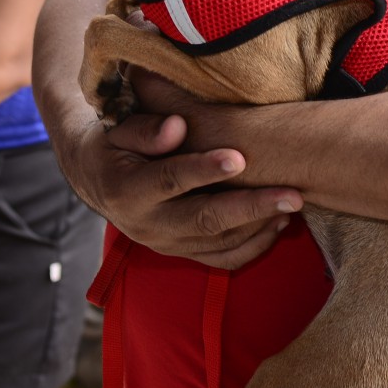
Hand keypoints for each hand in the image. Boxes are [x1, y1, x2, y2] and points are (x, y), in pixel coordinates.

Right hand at [59, 70, 303, 269]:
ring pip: (219, 244)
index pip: (170, 180)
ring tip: (293, 204)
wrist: (95, 178)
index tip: (240, 157)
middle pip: (204, 220)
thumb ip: (146, 129)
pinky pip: (222, 260)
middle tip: (292, 194)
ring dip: (260, 226)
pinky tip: (278, 224)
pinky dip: (254, 246)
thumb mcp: (117, 129)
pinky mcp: (181, 252)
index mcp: (128, 190)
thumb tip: (178, 127)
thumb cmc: (113, 142)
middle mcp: (147, 225)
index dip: (204, 169)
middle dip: (252, 207)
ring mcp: (166, 244)